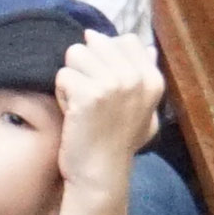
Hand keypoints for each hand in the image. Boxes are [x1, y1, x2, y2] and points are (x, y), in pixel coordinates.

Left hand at [53, 31, 163, 198]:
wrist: (101, 174)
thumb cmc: (118, 143)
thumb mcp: (144, 110)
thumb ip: (145, 77)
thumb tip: (149, 46)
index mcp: (152, 79)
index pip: (124, 40)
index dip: (105, 57)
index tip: (106, 86)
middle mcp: (137, 78)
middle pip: (95, 42)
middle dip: (86, 66)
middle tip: (91, 97)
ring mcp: (115, 84)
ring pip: (75, 54)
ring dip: (72, 78)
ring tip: (81, 104)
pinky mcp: (90, 94)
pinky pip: (63, 75)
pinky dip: (62, 94)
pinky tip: (73, 114)